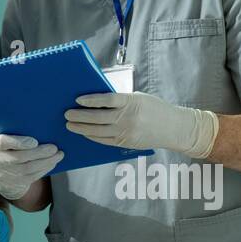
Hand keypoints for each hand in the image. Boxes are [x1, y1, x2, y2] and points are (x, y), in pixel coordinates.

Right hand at [0, 133, 63, 199]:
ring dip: (46, 162)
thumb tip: (39, 127)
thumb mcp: (3, 137)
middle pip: (19, 158)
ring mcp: (4, 174)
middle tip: (54, 148)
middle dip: (40, 153)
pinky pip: (32, 176)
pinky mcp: (14, 183)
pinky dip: (44, 169)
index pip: (3, 142)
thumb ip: (15, 133)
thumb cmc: (5, 148)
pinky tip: (52, 163)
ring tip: (58, 155)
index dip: (19, 142)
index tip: (35, 141)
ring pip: (28, 169)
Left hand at [64, 91, 218, 156]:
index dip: (91, 100)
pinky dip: (92, 136)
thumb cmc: (156, 109)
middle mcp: (128, 118)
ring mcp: (126, 132)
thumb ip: (121, 99)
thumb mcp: (139, 98)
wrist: (173, 128)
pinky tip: (84, 133)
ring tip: (70, 125)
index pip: (107, 100)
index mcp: (131, 102)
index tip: (78, 99)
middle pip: (98, 117)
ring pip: (98, 131)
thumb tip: (97, 100)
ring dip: (82, 128)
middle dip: (80, 116)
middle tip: (67, 114)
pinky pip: (104, 140)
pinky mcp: (126, 143)